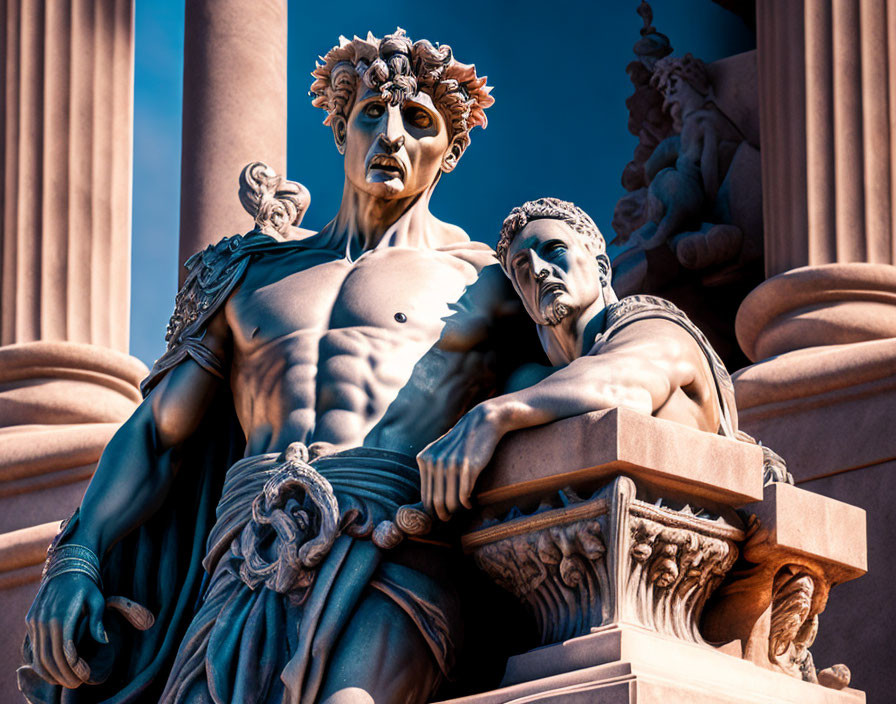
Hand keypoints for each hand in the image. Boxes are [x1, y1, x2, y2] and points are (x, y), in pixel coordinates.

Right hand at [24, 572, 107, 687]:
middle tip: (76, 684)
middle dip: (63, 674)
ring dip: (51, 671)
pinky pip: (34, 647)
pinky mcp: (31, 620)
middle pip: (51, 657)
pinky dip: (41, 662)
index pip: (66, 651)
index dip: (74, 668)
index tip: (84, 677)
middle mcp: (45, 620)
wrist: (66, 567)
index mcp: (63, 616)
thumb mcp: (97, 599)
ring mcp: (35, 620)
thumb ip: (97, 621)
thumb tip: (102, 642)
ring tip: (65, 680)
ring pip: (39, 655)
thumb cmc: (86, 585)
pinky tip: (52, 670)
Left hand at [417, 403, 503, 520]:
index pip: (424, 496)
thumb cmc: (462, 441)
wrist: (482, 422)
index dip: (432, 511)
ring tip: (461, 510)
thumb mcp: (439, 450)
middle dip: (443, 515)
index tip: (440, 516)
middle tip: (450, 519)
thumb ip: (430, 468)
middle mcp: (434, 462)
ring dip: (456, 511)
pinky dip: (467, 504)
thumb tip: (429, 500)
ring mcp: (451, 464)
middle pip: (435, 502)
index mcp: (424, 459)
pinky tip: (470, 503)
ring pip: (449, 502)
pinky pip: (464, 495)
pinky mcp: (468, 467)